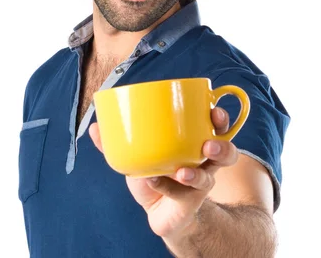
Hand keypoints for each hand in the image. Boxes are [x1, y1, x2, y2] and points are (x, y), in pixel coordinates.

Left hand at [89, 107, 238, 240]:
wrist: (158, 210)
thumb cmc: (154, 173)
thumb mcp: (137, 154)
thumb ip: (115, 142)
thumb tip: (94, 126)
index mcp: (196, 141)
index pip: (217, 126)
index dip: (220, 117)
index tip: (213, 110)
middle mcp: (203, 161)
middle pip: (226, 150)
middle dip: (221, 145)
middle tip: (208, 144)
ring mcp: (199, 182)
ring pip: (211, 176)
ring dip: (198, 173)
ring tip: (182, 171)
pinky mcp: (189, 201)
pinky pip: (181, 193)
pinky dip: (164, 185)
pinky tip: (152, 179)